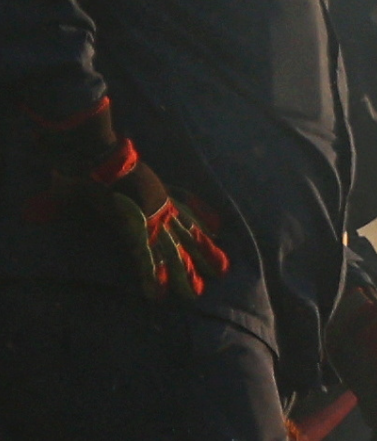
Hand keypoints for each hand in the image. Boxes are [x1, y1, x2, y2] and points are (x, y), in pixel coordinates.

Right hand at [28, 98, 229, 300]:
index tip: (217, 228)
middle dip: (203, 252)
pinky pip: (145, 258)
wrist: (95, 155)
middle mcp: (159, 206)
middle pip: (186, 232)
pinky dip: (151, 276)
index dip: (201, 218)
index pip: (185, 207)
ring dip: (183, 272)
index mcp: (155, 192)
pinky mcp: (132, 230)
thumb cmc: (96, 161)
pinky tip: (158, 294)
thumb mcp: (112, 170)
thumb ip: (104, 182)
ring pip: (171, 250)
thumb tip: (80, 181)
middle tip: (222, 269)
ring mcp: (149, 218)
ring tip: (196, 292)